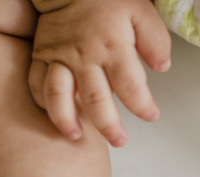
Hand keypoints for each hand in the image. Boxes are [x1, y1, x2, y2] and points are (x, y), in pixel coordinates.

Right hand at [29, 0, 171, 146]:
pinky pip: (36, 82)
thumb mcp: (142, 12)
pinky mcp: (42, 54)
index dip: (144, 107)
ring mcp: (60, 57)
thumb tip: (162, 68)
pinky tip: (54, 115)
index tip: (151, 115)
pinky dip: (42, 102)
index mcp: (114, 47)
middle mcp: (85, 56)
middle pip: (97, 101)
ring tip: (76, 136)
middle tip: (120, 140)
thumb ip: (156, 41)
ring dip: (66, 120)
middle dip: (109, 127)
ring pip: (59, 95)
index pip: (132, 87)